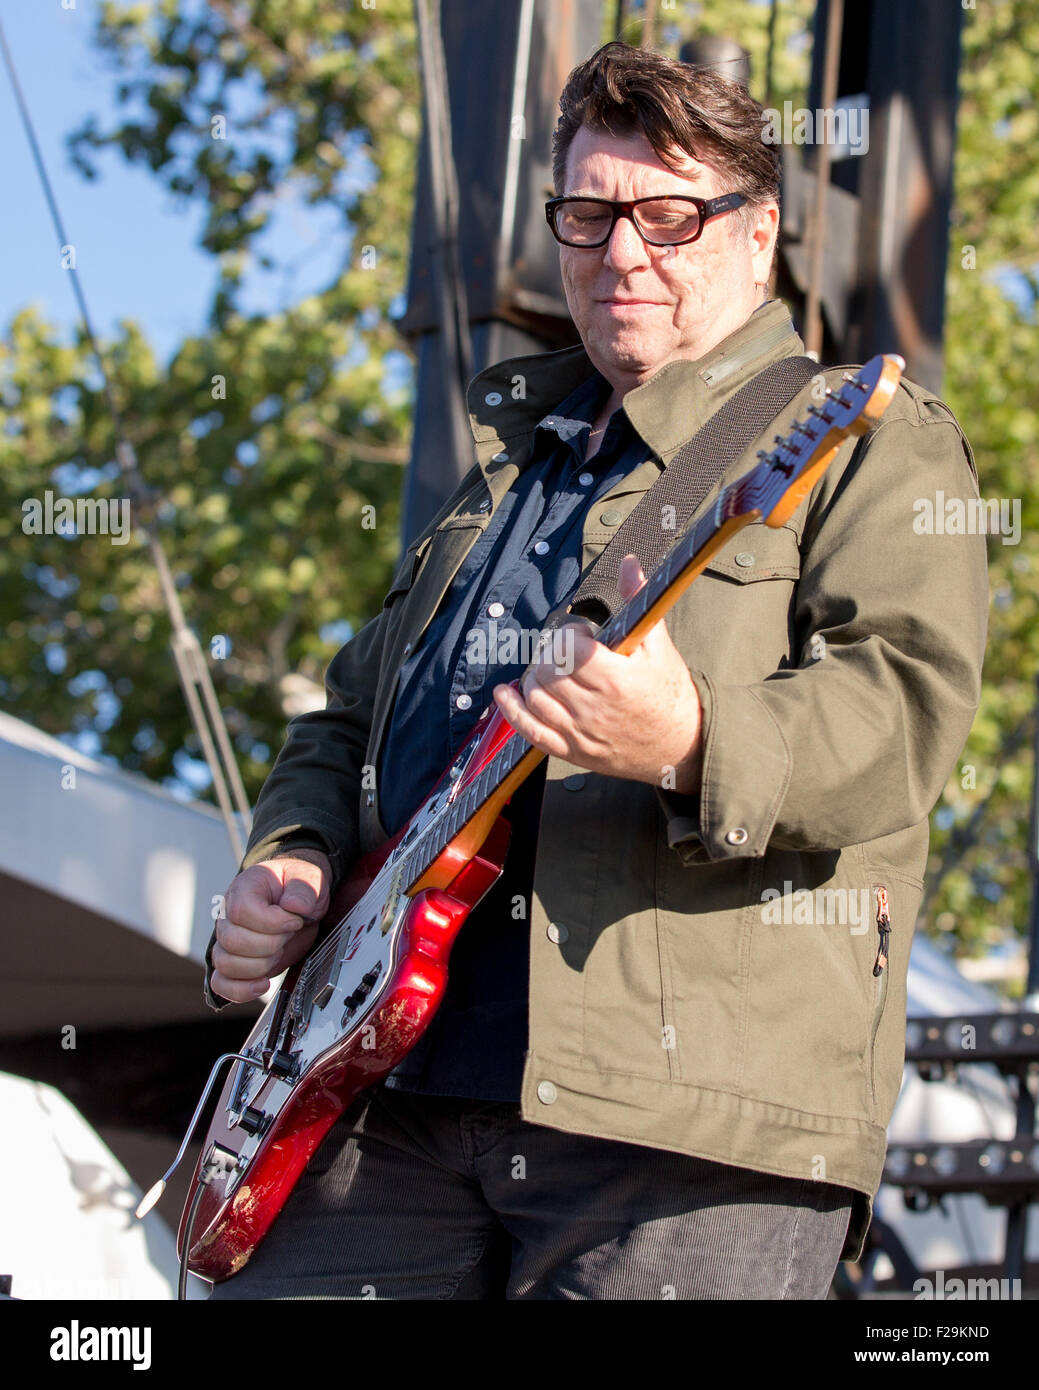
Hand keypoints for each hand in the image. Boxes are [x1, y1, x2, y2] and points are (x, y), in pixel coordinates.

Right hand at [210, 849, 331, 1003]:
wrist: (299, 904)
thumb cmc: (297, 889)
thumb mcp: (308, 879)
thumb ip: (304, 889)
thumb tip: (295, 905)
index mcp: (244, 889)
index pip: (242, 911)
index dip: (272, 922)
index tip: (295, 921)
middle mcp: (228, 915)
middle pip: (233, 941)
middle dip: (270, 944)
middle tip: (289, 934)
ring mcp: (228, 941)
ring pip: (226, 964)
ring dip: (260, 965)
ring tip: (280, 950)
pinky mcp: (235, 964)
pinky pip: (221, 983)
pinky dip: (240, 990)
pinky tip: (263, 984)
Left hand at [492, 554, 701, 791]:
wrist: (681, 746)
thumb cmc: (670, 695)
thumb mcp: (659, 646)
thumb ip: (639, 601)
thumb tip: (629, 562)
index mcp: (616, 679)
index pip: (567, 649)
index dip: (568, 635)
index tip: (583, 636)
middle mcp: (594, 708)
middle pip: (547, 671)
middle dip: (550, 654)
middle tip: (567, 653)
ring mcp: (580, 733)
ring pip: (535, 697)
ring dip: (534, 677)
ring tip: (552, 671)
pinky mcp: (572, 751)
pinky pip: (530, 732)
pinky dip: (512, 711)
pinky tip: (506, 694)